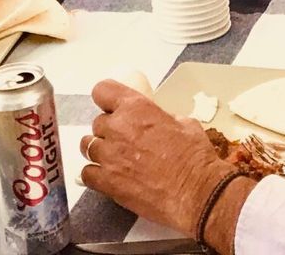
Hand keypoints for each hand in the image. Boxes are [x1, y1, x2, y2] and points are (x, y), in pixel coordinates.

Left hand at [80, 80, 244, 242]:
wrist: (197, 192)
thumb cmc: (195, 157)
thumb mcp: (184, 123)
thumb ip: (162, 118)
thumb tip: (159, 121)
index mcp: (136, 108)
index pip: (102, 91)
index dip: (106, 99)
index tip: (112, 107)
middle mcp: (117, 128)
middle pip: (97, 122)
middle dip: (108, 130)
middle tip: (124, 141)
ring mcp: (108, 156)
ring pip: (87, 146)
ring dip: (99, 151)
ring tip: (115, 160)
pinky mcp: (106, 182)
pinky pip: (87, 174)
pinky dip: (95, 175)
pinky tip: (109, 178)